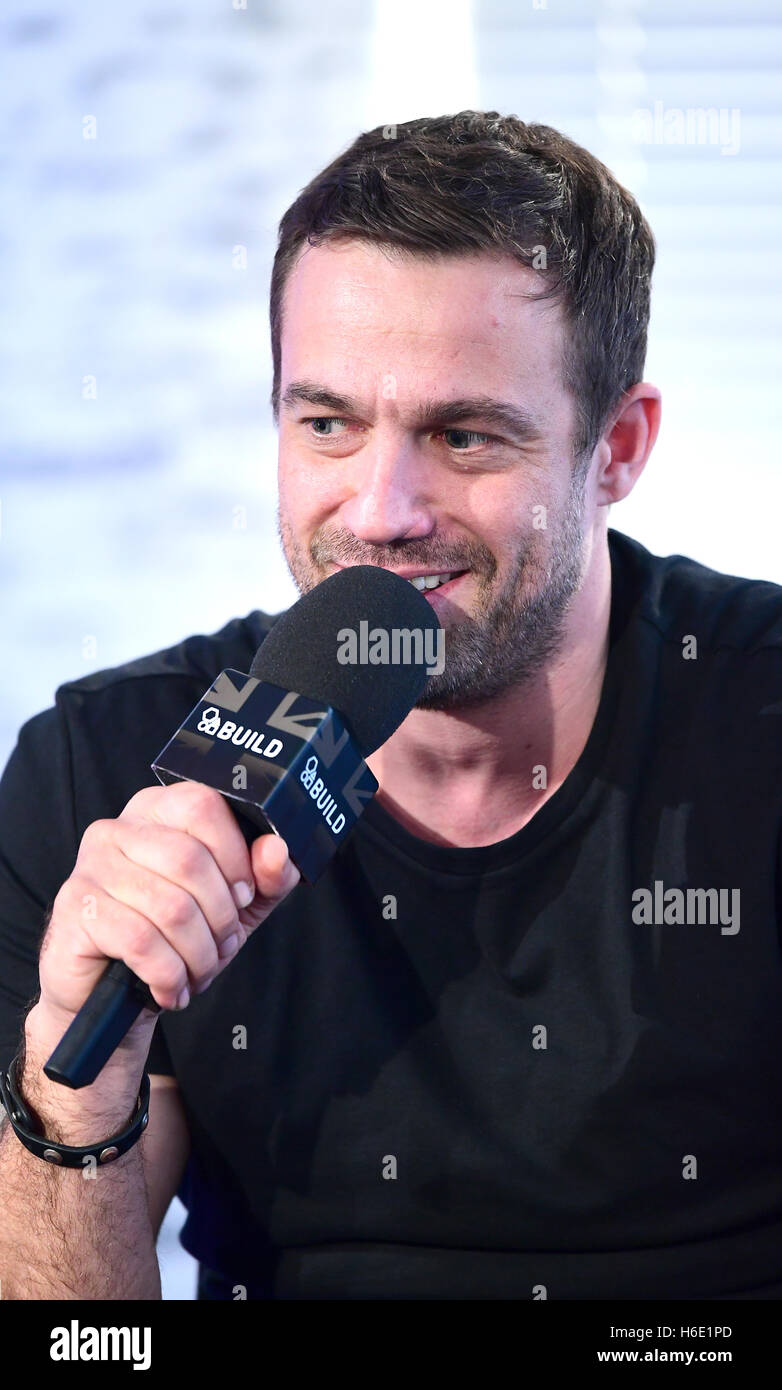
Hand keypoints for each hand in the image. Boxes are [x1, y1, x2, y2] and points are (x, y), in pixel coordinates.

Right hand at [37, 781, 300, 1038]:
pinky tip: (170, 987)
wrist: (109, 993)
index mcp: (157, 811)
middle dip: (221, 917)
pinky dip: (169, 975)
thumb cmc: (173, 938)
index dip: (236, 856)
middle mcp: (118, 829)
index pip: (204, 806)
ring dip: (198, 954)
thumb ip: (266, 876)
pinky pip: (141, 942)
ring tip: (197, 971)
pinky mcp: (76, 909)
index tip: (244, 895)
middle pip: (190, 860)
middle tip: (222, 945)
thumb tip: (277, 850)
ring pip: (171, 907)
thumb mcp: (234, 905)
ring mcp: (91, 867)